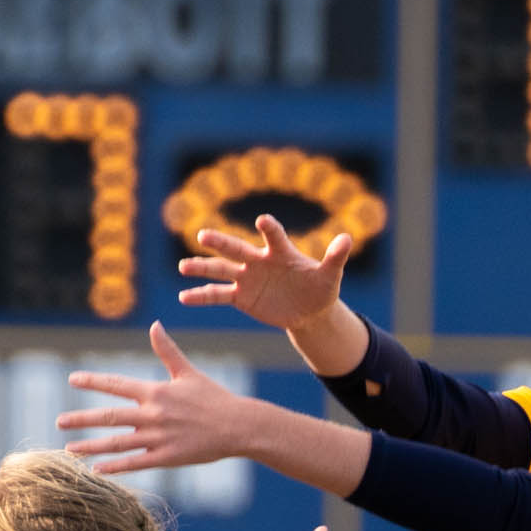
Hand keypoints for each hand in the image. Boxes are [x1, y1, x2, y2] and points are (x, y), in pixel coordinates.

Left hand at [58, 323, 256, 474]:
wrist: (239, 426)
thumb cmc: (214, 397)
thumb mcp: (188, 372)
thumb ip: (167, 350)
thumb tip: (155, 325)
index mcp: (157, 391)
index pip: (117, 384)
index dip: (93, 381)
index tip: (73, 379)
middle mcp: (153, 414)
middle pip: (110, 416)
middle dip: (82, 419)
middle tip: (59, 421)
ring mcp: (159, 438)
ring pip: (117, 443)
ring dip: (91, 446)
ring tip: (70, 449)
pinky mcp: (167, 458)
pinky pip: (135, 463)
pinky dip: (115, 467)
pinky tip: (96, 469)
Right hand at [175, 215, 350, 333]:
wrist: (309, 310)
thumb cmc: (320, 288)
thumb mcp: (330, 275)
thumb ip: (335, 257)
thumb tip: (347, 238)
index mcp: (280, 252)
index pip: (273, 236)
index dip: (269, 228)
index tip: (262, 220)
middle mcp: (259, 261)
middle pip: (237, 249)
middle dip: (221, 243)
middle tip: (203, 235)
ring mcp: (247, 278)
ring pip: (220, 270)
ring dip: (202, 267)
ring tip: (183, 266)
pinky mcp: (240, 297)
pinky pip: (217, 294)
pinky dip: (201, 296)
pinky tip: (184, 297)